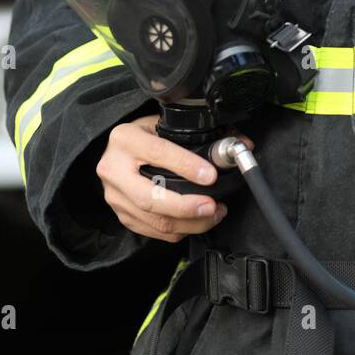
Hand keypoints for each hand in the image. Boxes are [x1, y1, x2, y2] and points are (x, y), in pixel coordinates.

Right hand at [96, 114, 253, 243]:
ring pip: (155, 220)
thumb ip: (200, 134)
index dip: (186, 166)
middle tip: (212, 206)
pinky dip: (179, 230)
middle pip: (151, 198)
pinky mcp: (121, 215)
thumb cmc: (142, 135)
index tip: (210, 175)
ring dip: (189, 222)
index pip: (158, 153)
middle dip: (187, 206)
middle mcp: (114, 169)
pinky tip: (196, 221)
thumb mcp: (163, 124)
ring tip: (213, 213)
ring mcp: (115, 196)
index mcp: (125, 139)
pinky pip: (153, 231)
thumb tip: (241, 144)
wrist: (114, 151)